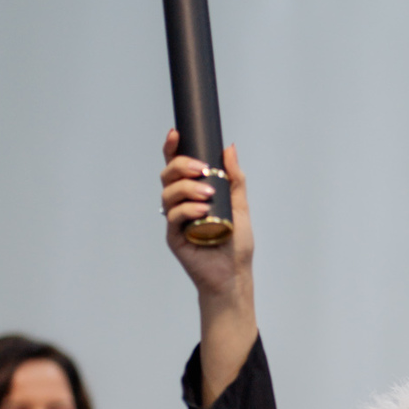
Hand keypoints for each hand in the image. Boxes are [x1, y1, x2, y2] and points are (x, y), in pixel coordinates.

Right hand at [161, 131, 253, 293]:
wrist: (234, 274)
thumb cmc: (236, 244)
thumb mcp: (239, 205)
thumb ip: (234, 178)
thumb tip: (229, 148)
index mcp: (193, 194)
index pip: (177, 167)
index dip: (172, 149)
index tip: (176, 133)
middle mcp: (181, 204)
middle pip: (168, 176)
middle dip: (182, 165)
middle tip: (202, 168)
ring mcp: (175, 220)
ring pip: (168, 193)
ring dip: (187, 188)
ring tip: (208, 194)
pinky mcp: (174, 236)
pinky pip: (173, 216)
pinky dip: (187, 209)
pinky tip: (202, 210)